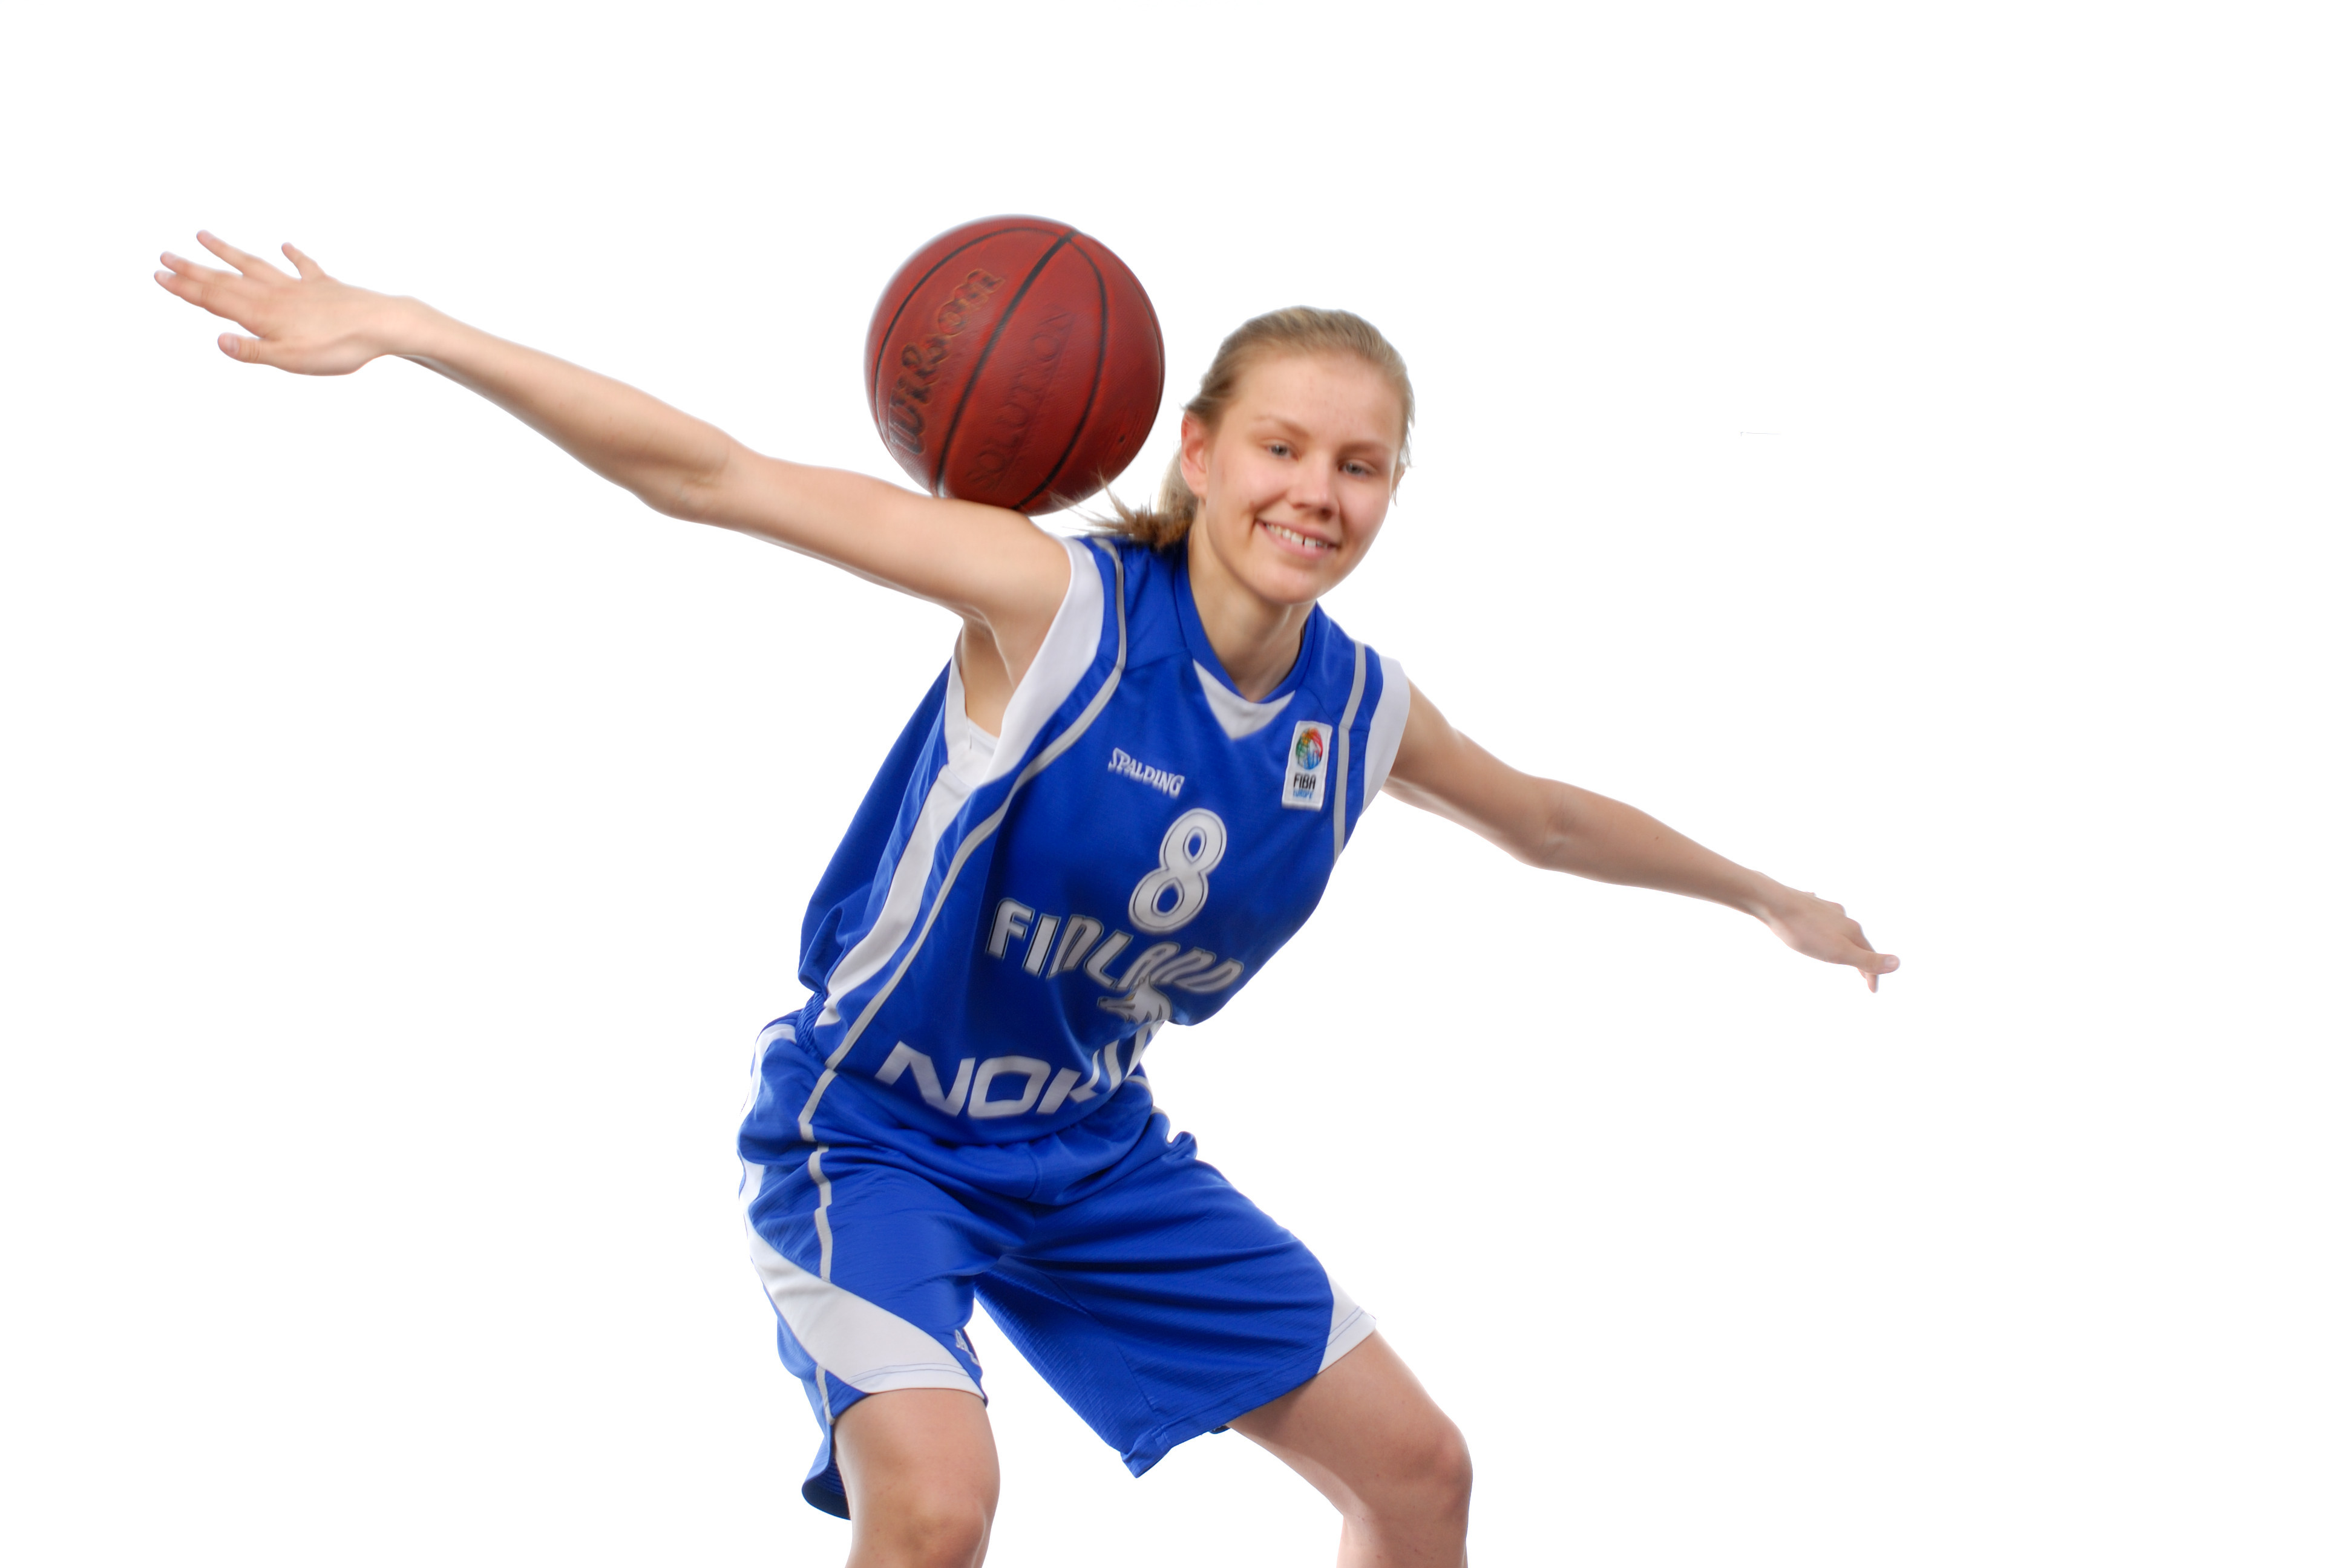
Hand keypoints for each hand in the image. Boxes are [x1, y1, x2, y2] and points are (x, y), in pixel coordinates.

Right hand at [155, 232, 404, 374]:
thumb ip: (252, 350)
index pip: (214, 299)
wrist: (383, 325)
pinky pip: (304, 266)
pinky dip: (293, 255)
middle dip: (193, 269)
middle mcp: (275, 294)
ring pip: (255, 265)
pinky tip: (285, 244)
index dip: (184, 288)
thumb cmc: (338, 348)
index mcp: (262, 313)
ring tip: (203, 235)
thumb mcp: (290, 360)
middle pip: (226, 279)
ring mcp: (299, 286)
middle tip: (164, 254)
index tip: (158, 274)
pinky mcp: (325, 285)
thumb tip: (216, 340)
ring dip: (228, 251)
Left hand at [1757, 887, 1899, 991]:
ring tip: (1841, 949)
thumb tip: (1898, 963)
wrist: (1773, 902)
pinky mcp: (1805, 903)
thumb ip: (1866, 959)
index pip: (1869, 955)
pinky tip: (1816, 920)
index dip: (1872, 974)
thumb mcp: (1838, 952)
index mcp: (1851, 929)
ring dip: (1844, 940)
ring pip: (1839, 927)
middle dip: (1860, 957)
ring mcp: (1823, 908)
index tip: (1872, 990)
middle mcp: (1841, 916)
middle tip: (1861, 975)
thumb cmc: (1803, 930)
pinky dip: (1822, 923)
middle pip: (1856, 941)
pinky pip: (1818, 914)